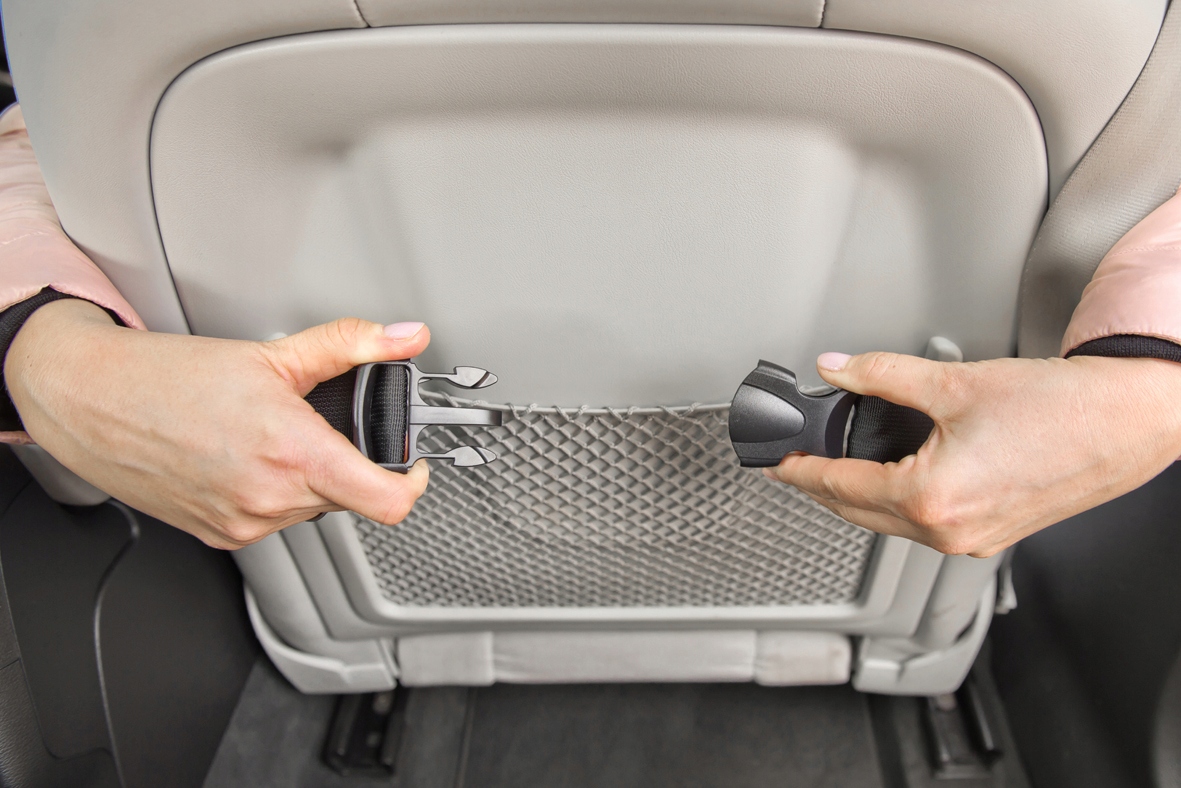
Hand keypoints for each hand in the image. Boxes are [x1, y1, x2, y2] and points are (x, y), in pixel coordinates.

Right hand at [5, 299, 430, 548]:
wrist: (91, 400)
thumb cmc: (167, 379)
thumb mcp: (273, 353)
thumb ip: (350, 345)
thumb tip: (403, 337)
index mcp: (293, 455)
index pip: (387, 502)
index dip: (413, 485)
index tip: (414, 466)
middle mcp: (271, 500)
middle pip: (348, 496)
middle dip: (347, 462)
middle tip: (322, 426)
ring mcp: (243, 523)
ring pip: (310, 508)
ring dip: (308, 477)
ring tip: (272, 435)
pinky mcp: (219, 535)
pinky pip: (272, 520)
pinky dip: (273, 491)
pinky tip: (245, 457)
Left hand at [764, 351, 1180, 556]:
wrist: (1128, 420)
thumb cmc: (1061, 409)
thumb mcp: (954, 382)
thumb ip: (882, 375)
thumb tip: (838, 368)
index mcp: (932, 499)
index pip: (840, 487)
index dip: (800, 471)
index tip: (776, 462)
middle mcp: (949, 532)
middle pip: (858, 513)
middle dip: (820, 488)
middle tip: (792, 465)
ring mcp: (971, 541)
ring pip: (889, 524)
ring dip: (857, 499)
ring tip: (832, 471)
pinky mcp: (990, 535)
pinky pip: (922, 526)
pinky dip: (895, 505)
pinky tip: (889, 482)